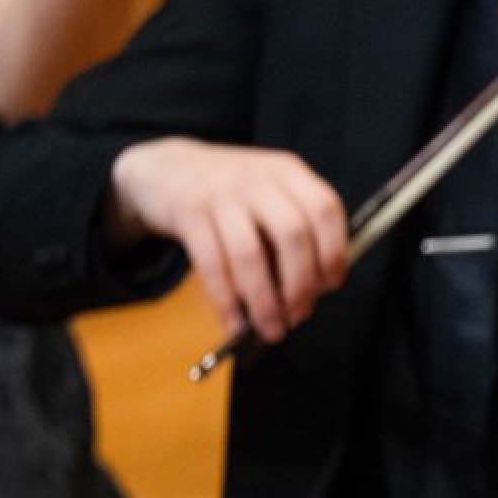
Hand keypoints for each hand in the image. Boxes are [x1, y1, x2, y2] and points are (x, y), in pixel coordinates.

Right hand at [109, 137, 349, 343]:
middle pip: (292, 235)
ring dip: (264, 300)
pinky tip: (234, 322)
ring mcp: (221, 194)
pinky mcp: (188, 213)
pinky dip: (226, 300)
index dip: (334, 252)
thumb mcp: (267, 192)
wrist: (163, 169)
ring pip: (249, 254)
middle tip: (299, 315)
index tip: (331, 285)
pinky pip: (212, 264)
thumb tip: (312, 291)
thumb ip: (293, 230)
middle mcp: (258, 179)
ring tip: (271, 328)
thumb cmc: (229, 193)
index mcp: (288, 172)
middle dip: (300, 284)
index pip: (324, 209)